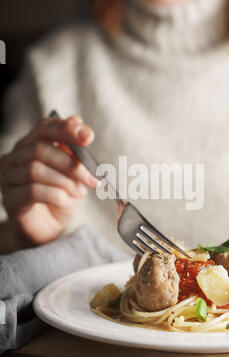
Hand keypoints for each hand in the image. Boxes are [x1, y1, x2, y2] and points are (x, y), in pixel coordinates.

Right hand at [0, 115, 97, 247]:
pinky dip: (57, 196)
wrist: (48, 229)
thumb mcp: (72, 174)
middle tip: (90, 178)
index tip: (88, 137)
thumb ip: (75, 154)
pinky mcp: (10, 199)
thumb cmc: (60, 197)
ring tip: (78, 193)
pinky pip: (33, 191)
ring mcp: (8, 178)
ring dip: (64, 181)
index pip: (45, 128)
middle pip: (39, 149)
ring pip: (35, 169)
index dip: (66, 129)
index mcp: (31, 144)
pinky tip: (68, 202)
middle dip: (70, 163)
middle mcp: (15, 157)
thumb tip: (84, 132)